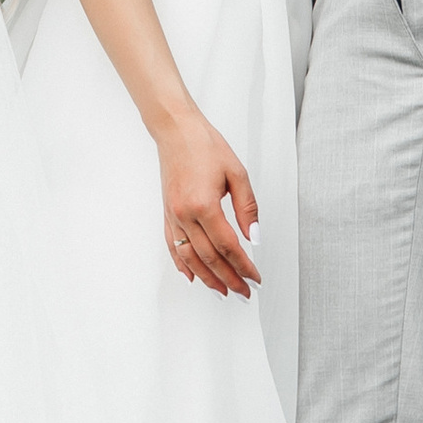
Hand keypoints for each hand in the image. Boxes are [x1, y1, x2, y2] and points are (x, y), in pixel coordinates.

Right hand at [159, 110, 261, 295]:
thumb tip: (254, 236)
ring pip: (189, 258)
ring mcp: (173, 216)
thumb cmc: (204, 145)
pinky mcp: (167, 213)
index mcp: (204, 205)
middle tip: (243, 292)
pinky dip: (182, 265)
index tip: (255, 278)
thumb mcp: (236, 173)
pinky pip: (172, 246)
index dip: (243, 266)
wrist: (176, 130)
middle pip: (209, 258)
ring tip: (222, 291)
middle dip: (228, 278)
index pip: (228, 246)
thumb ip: (247, 208)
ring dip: (206, 278)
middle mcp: (185, 214)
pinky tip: (191, 276)